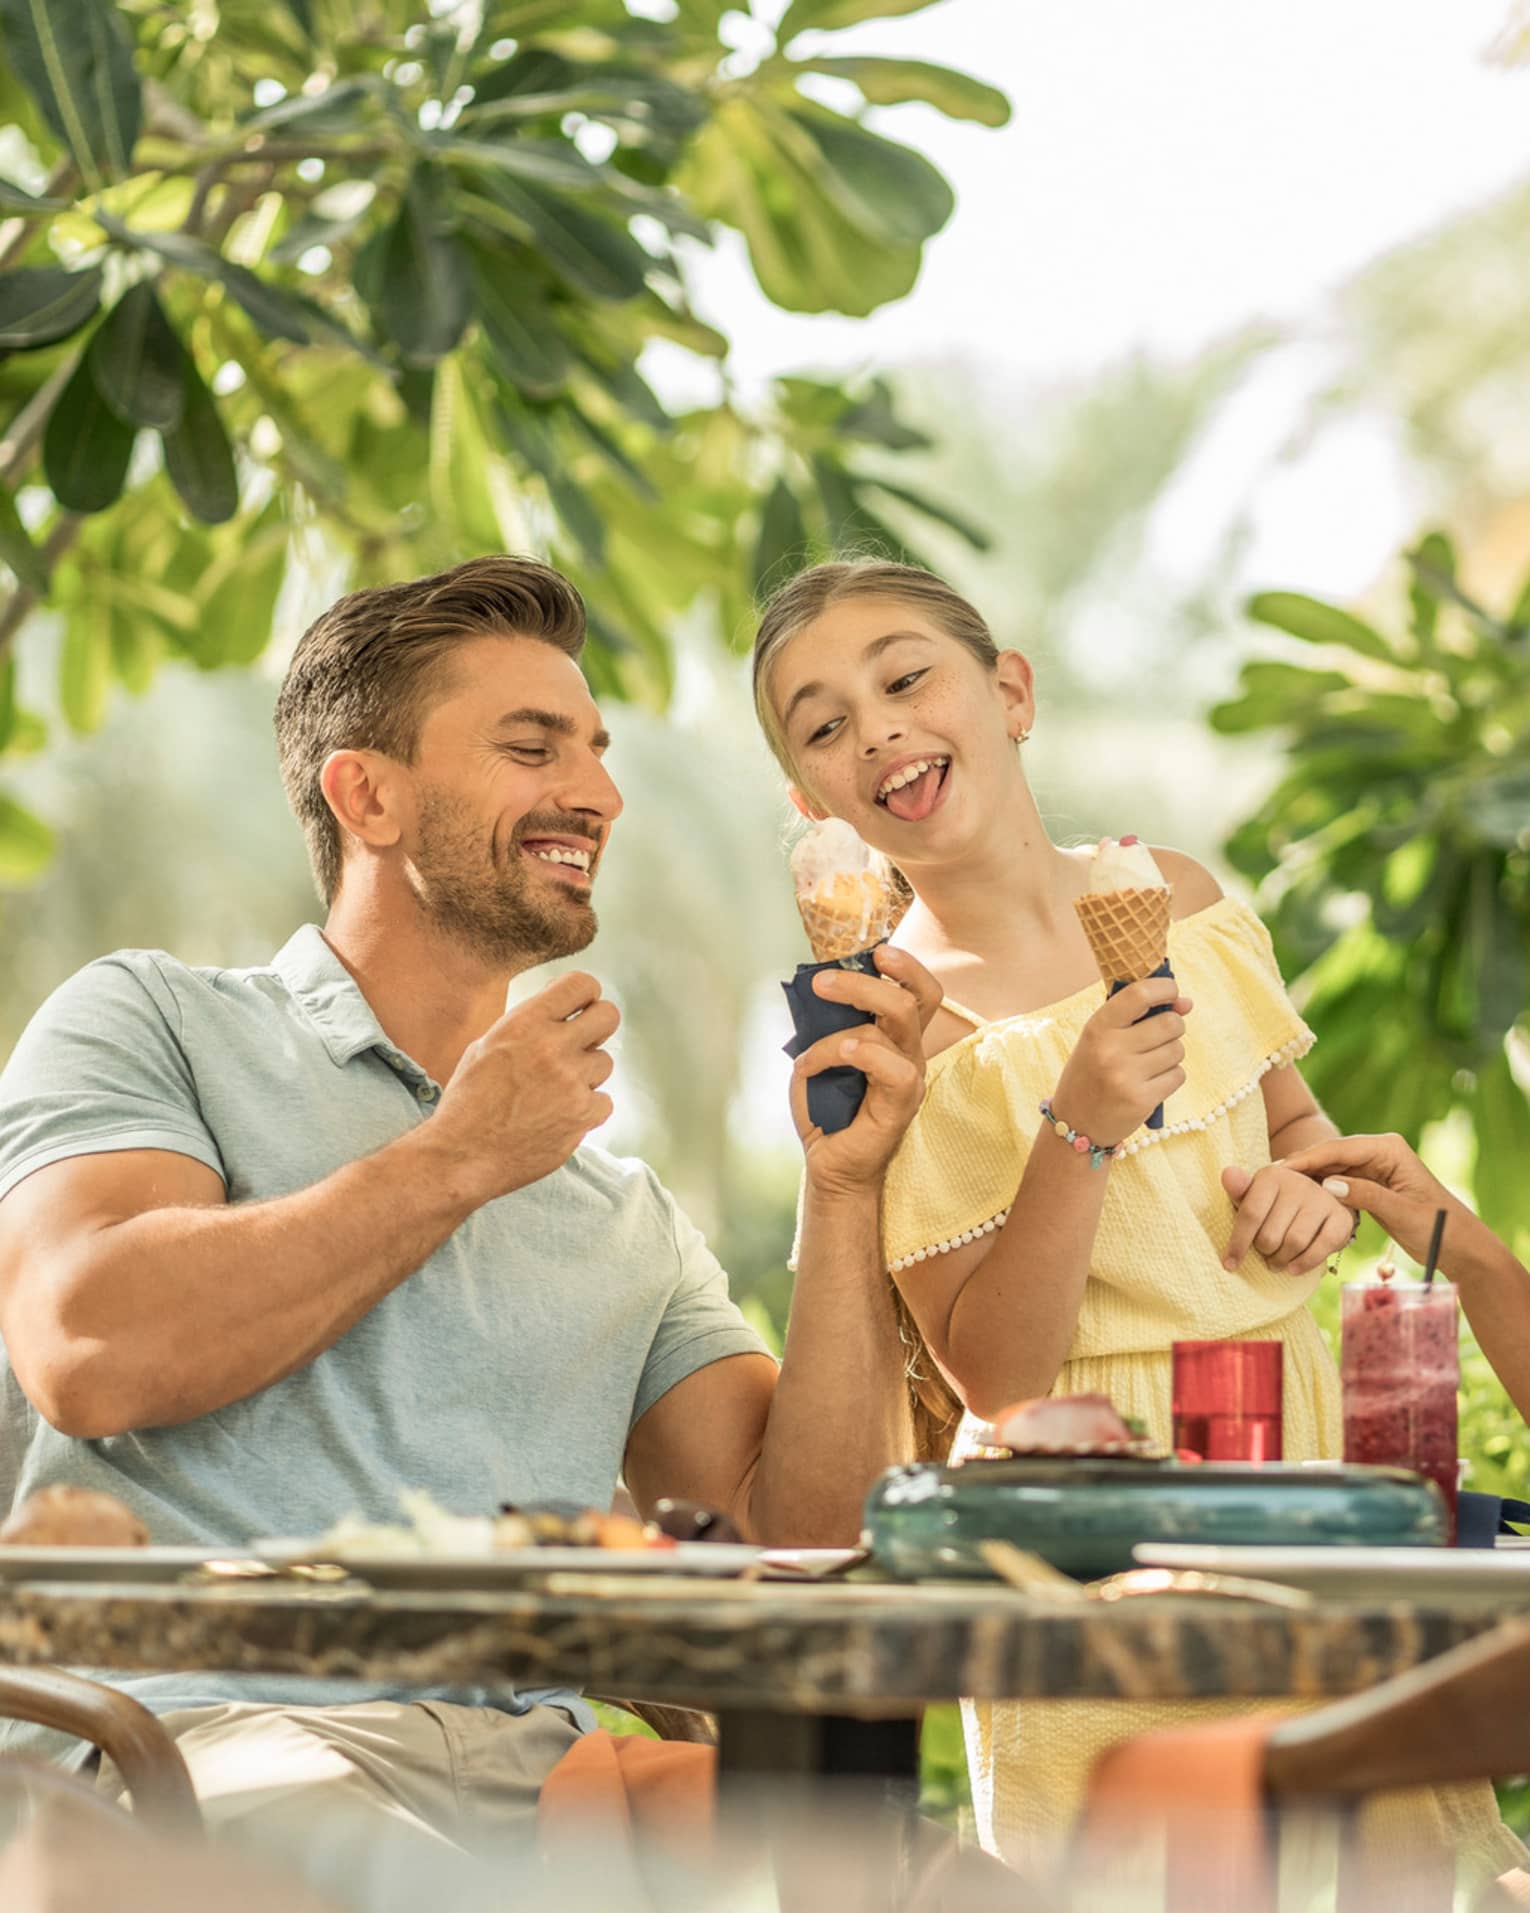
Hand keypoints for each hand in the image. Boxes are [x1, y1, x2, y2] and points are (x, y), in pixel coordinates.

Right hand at [434, 971, 617, 1200]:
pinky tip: (559, 1117)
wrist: (461, 1155)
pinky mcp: (582, 1115)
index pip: (581, 984)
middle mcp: (551, 1047)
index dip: (586, 995)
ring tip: (555, 1092)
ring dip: (586, 1075)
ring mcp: (570, 1082)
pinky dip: (587, 1110)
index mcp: (524, 1023)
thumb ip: (525, 1027)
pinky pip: (604, 1102)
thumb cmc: (467, 1103)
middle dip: (599, 1027)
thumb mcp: (484, 1047)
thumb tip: (557, 1013)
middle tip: (583, 1043)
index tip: (581, 1008)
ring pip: (605, 1063)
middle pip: (609, 1016)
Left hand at [791, 944, 939, 1194]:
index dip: (906, 965)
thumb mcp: (820, 1054)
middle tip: (822, 982)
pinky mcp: (903, 1103)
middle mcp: (911, 1052)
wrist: (829, 1164)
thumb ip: (825, 1023)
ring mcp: (911, 1077)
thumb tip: (815, 987)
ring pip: (898, 1020)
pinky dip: (855, 1053)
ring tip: (808, 1051)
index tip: (876, 951)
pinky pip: (892, 1066)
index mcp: (897, 1037)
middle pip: (911, 997)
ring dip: (843, 1025)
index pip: (921, 990)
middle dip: (866, 981)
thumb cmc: (827, 1108)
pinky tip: (823, 1063)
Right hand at [1052, 977, 1190, 1147]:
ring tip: (1148, 1065)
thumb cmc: (1091, 1074)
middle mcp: (1111, 1050)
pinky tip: (1151, 1084)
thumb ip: (1137, 1018)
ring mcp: (1126, 1077)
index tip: (1173, 992)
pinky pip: (1178, 1075)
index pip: (1139, 994)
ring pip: (1177, 1050)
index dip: (1165, 988)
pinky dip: (1170, 1077)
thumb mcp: (1100, 1039)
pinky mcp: (1142, 1100)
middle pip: (1170, 1023)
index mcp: (1097, 1028)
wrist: (1076, 1124)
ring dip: (1171, 1055)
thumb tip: (1187, 1003)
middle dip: (1173, 1028)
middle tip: (1158, 1038)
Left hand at [1221, 1163, 1353, 1274]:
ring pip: (1294, 1243)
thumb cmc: (1274, 1202)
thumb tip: (1227, 1174)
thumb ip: (1238, 1190)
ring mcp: (1322, 1200)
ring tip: (1275, 1262)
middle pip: (1271, 1234)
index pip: (1250, 1215)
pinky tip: (1293, 1269)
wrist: (1315, 1197)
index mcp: (1272, 1176)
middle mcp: (1299, 1184)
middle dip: (1263, 1251)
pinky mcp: (1342, 1217)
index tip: (1229, 1265)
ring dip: (1281, 1260)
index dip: (1238, 1244)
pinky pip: (1322, 1247)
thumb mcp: (1254, 1195)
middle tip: (1263, 1254)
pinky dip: (1305, 1263)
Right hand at [1278, 1133, 1474, 1270]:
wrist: (1459, 1245)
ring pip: (1331, 1167)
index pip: (1340, 1148)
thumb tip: (1327, 1185)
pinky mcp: (1370, 1183)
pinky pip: (1338, 1180)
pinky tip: (1297, 1196)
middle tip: (1268, 1177)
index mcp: (1389, 1149)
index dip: (1308, 1157)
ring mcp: (1373, 1167)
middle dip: (1302, 1165)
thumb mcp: (1402, 1212)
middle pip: (1331, 1154)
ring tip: (1276, 1187)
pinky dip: (1318, 1188)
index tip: (1280, 1169)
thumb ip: (1366, 1195)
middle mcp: (1379, 1152)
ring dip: (1307, 1177)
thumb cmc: (1439, 1228)